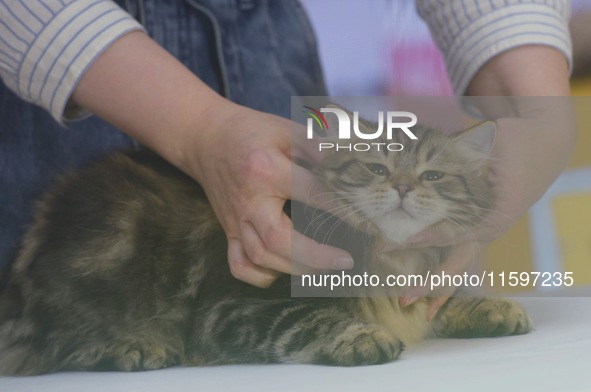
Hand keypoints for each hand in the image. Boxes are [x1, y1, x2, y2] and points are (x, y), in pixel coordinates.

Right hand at [72, 31, 351, 287]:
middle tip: (346, 261)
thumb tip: (341, 158)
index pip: (309, 192)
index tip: (366, 219)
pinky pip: (239, 265)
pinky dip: (260, 276)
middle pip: (278, 240)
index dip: (340, 207)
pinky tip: (282, 271)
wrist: (205, 139)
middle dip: (315, 256)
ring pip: (260, 257)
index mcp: (265, 170)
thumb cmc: (250, 133)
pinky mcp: (228, 231)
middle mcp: (249, 201)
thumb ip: (312, 141)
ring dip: (295, 269)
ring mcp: (235, 221)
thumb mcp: (282, 127)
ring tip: (324, 270)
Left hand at [398, 98, 575, 315]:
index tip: (398, 243)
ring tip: (408, 302)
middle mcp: (488, 229)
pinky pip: (457, 257)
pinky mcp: (476, 231)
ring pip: (457, 266)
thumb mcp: (494, 140)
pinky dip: (441, 274)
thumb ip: (468, 147)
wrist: (540, 147)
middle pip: (456, 263)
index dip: (424, 238)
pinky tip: (427, 292)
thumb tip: (435, 141)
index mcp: (494, 213)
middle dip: (430, 284)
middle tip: (404, 299)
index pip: (453, 231)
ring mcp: (482, 233)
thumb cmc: (514, 143)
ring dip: (434, 287)